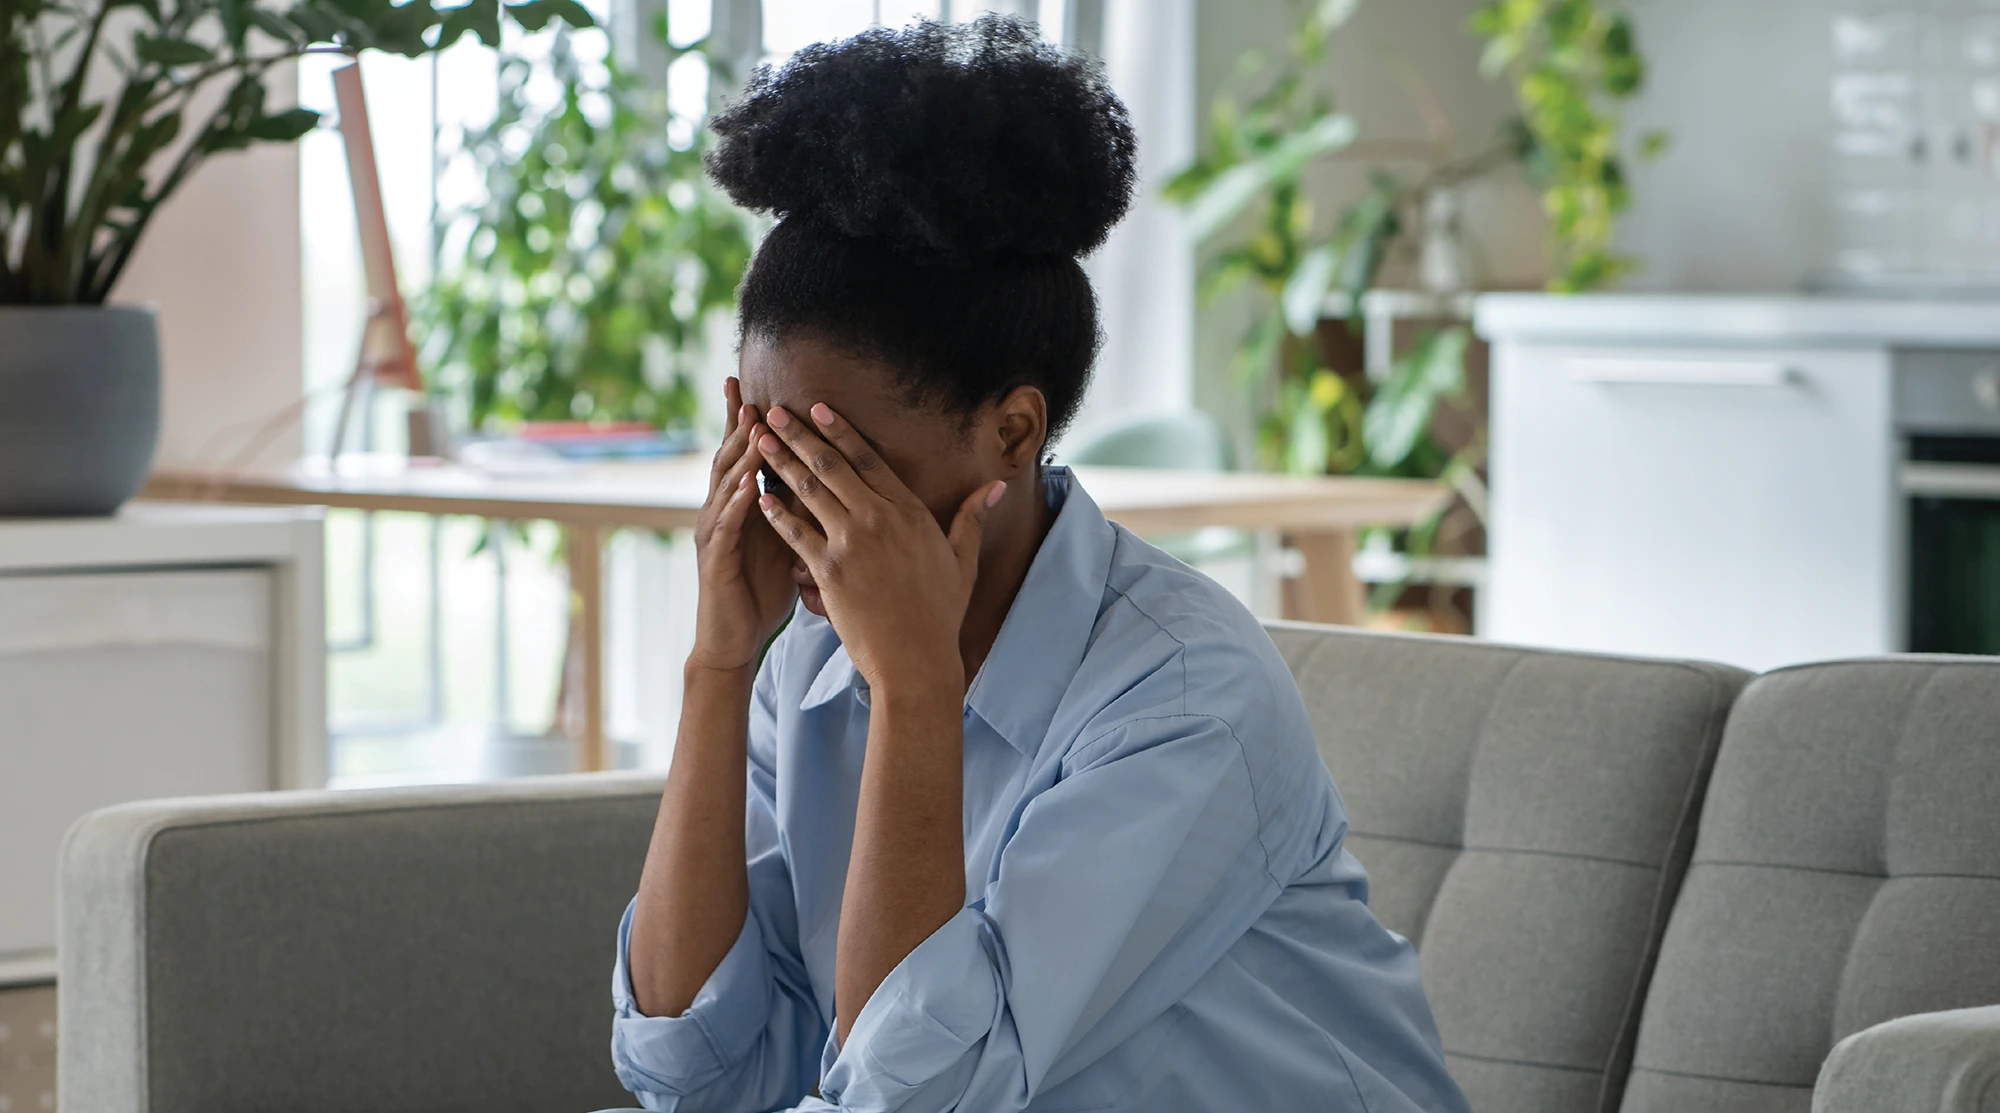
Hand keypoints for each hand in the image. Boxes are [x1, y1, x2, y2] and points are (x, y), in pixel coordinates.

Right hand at [687, 377, 797, 672]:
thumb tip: (823, 481)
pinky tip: (748, 486)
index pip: (744, 455)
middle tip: (746, 390)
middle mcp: (722, 513)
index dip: (747, 422)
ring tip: (753, 427)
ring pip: (724, 486)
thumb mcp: (784, 542)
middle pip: (728, 459)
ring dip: (739, 456)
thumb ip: (794, 510)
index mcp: (741, 507)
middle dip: (737, 424)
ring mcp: (715, 535)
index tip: (757, 388)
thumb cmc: (760, 592)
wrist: (734, 640)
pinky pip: (726, 527)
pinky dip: (737, 504)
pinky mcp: (715, 561)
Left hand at [755, 402, 1003, 694]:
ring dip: (781, 462)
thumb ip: (972, 518)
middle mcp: (878, 519)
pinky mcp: (829, 570)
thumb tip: (997, 487)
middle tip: (776, 410)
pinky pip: (796, 534)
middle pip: (831, 466)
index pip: (868, 459)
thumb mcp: (964, 561)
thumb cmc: (941, 613)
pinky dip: (776, 513)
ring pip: (809, 491)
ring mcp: (851, 543)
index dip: (840, 430)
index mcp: (909, 511)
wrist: (916, 660)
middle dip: (800, 435)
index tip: (819, 407)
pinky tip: (760, 495)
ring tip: (760, 439)